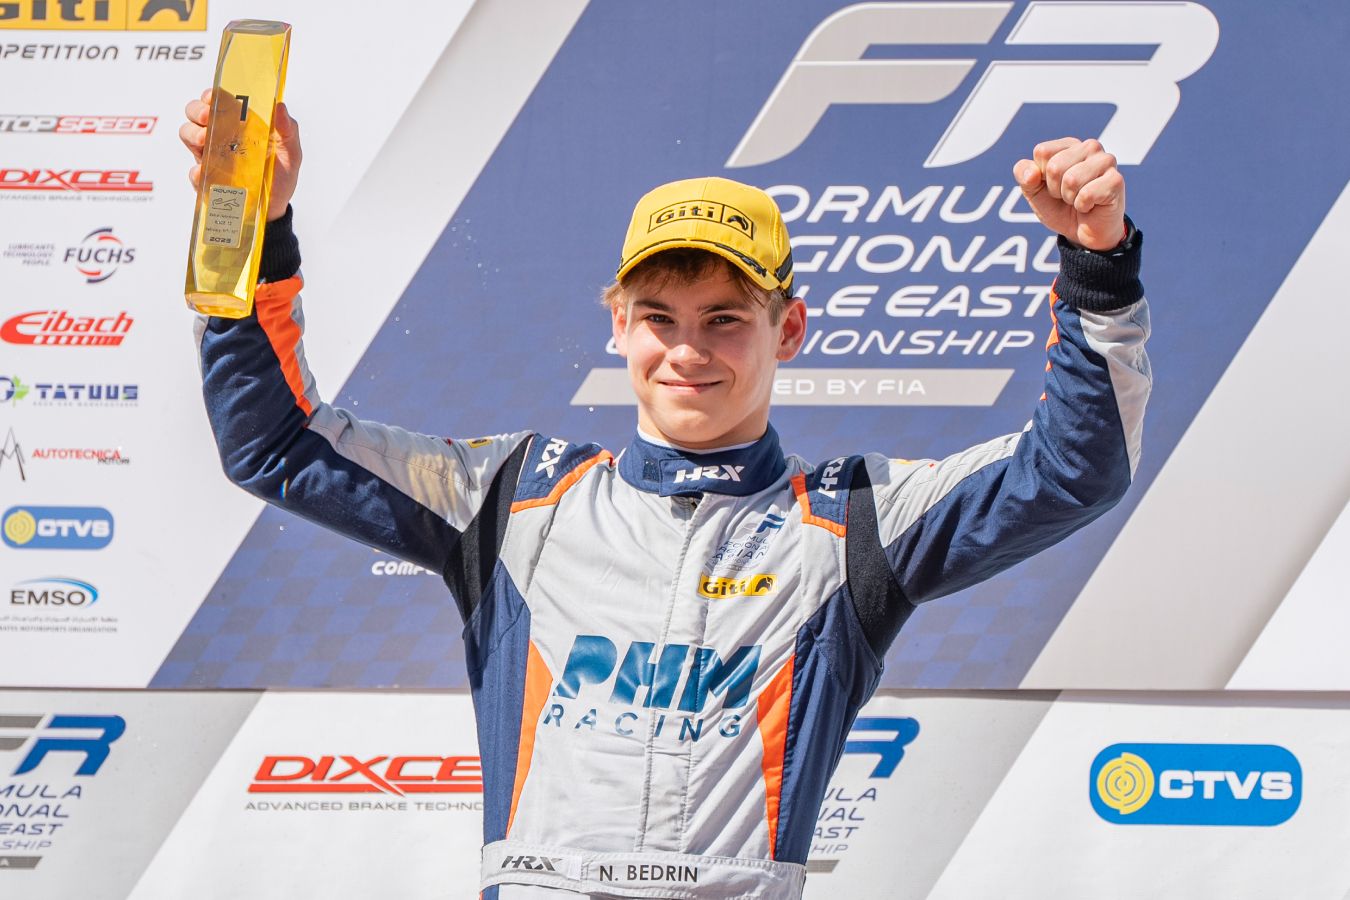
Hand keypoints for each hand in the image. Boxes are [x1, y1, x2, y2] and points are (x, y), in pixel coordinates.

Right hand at [179, 88, 301, 221]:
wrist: (275, 209)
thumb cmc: (280, 176)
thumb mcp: (291, 153)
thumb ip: (288, 130)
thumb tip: (281, 106)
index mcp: (238, 125)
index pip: (217, 101)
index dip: (211, 95)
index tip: (213, 96)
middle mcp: (220, 137)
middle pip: (195, 113)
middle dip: (197, 110)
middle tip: (207, 117)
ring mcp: (210, 157)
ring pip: (187, 135)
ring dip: (192, 133)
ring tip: (205, 141)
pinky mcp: (207, 181)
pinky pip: (194, 174)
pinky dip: (196, 171)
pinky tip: (203, 171)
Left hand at [1014, 138, 1125, 250]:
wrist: (1082, 233)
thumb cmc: (1060, 208)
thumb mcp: (1034, 192)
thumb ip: (1024, 177)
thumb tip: (1031, 173)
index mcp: (1069, 145)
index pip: (1042, 152)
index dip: (1041, 176)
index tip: (1052, 185)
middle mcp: (1090, 147)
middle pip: (1055, 166)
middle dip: (1055, 189)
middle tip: (1067, 196)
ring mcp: (1106, 161)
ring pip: (1071, 179)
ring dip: (1069, 198)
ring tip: (1078, 200)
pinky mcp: (1116, 180)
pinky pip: (1086, 194)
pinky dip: (1082, 206)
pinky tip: (1091, 205)